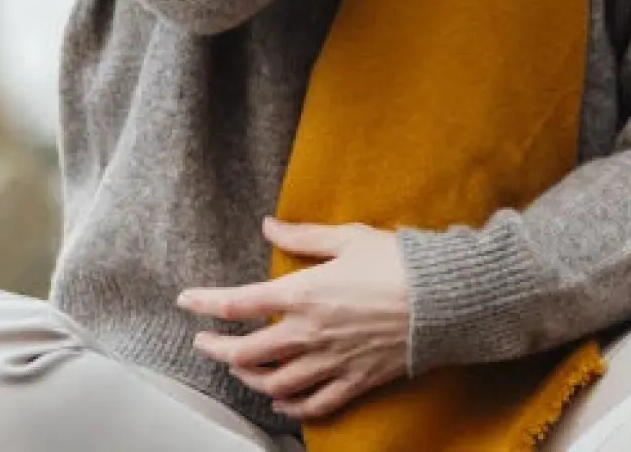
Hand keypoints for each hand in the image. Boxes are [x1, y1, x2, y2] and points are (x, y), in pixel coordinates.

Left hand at [180, 217, 411, 421]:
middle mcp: (310, 333)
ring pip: (274, 383)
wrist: (444, 300)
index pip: (240, 302)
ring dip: (249, 380)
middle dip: (218, 350)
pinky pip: (314, 404)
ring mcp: (331, 362)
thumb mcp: (348, 237)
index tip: (186, 301)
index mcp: (304, 293)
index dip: (206, 303)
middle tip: (203, 344)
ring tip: (239, 371)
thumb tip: (268, 224)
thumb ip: (303, 234)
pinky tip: (279, 401)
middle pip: (247, 352)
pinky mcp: (354, 380)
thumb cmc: (398, 261)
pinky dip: (291, 407)